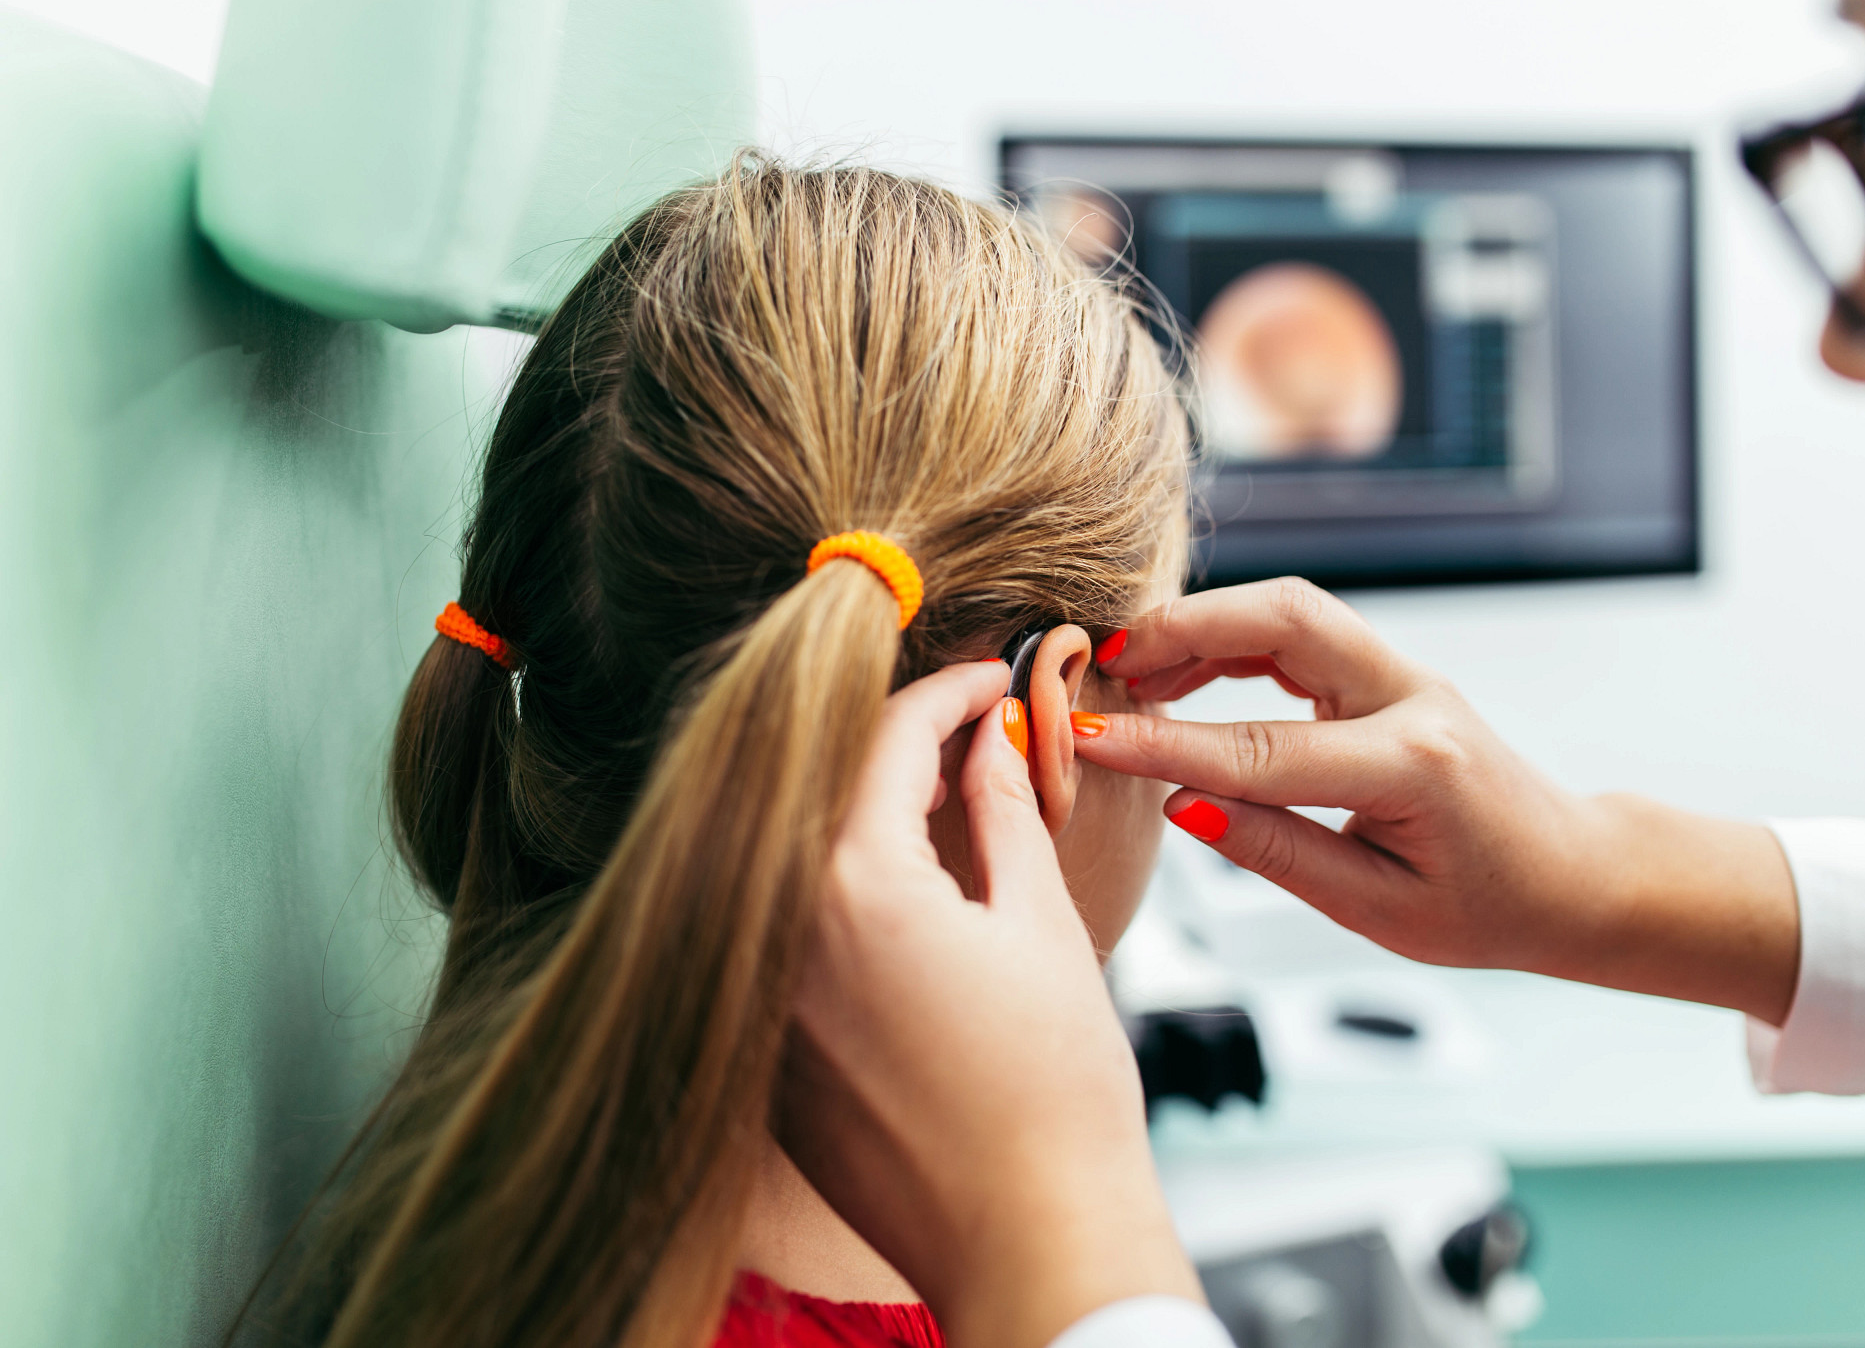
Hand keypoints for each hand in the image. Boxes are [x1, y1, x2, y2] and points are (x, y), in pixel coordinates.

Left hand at [777, 662, 1201, 1347]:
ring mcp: (757, 997)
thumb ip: (1001, 812)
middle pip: (823, 787)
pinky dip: (826, 890)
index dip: (948, 694)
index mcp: (850, 884)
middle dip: (895, 744)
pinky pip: (778, 931)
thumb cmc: (1050, 1099)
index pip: (887, 739)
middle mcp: (776, 930)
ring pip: (790, 854)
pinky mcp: (759, 1052)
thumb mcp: (1038, 924)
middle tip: (968, 734)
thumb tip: (990, 739)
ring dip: (855, 814)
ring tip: (934, 804)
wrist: (1027, 1241)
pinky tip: (891, 892)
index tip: (989, 682)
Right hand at [1078, 579, 1799, 1023]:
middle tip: (1107, 661)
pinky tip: (1183, 675)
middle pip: (1285, 620)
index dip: (1164, 743)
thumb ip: (1278, 852)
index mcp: (1413, 766)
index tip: (1089, 737)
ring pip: (1290, 610)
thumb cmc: (1487, 907)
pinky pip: (1300, 631)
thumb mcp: (1377, 909)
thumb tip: (1182, 804)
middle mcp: (1413, 700)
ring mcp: (1406, 675)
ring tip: (1131, 669)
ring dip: (1203, 625)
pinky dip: (1233, 639)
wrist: (1570, 876)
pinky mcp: (1389, 673)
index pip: (1262, 749)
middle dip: (1186, 628)